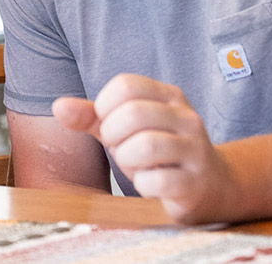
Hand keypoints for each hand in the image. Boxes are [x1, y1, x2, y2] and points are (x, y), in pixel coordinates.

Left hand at [52, 74, 234, 222]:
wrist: (212, 187)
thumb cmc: (160, 154)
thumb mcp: (125, 129)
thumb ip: (92, 117)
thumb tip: (59, 106)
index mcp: (169, 96)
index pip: (126, 84)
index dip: (106, 107)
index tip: (110, 125)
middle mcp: (186, 118)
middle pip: (133, 113)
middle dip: (114, 135)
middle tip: (120, 148)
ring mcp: (195, 150)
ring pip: (145, 145)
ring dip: (127, 160)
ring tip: (134, 166)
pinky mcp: (195, 184)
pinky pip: (156, 181)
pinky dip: (142, 185)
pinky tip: (149, 184)